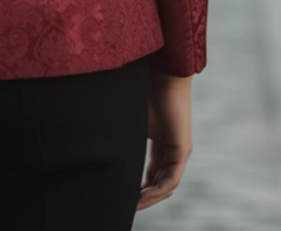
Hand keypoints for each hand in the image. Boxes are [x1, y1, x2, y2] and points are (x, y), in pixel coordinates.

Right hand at [137, 70, 193, 210]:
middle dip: (145, 197)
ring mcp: (178, 151)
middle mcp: (171, 149)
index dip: (140, 187)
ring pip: (167, 185)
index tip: (125, 195)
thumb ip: (125, 135)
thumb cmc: (145, 90)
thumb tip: (99, 143)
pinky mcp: (182, 150)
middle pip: (159, 182)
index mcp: (161, 142)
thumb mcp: (131, 120)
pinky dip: (158, 189)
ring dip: (151, 197)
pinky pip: (172, 178)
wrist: (162, 75)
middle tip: (128, 205)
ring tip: (135, 203)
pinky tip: (144, 194)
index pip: (152, 172)